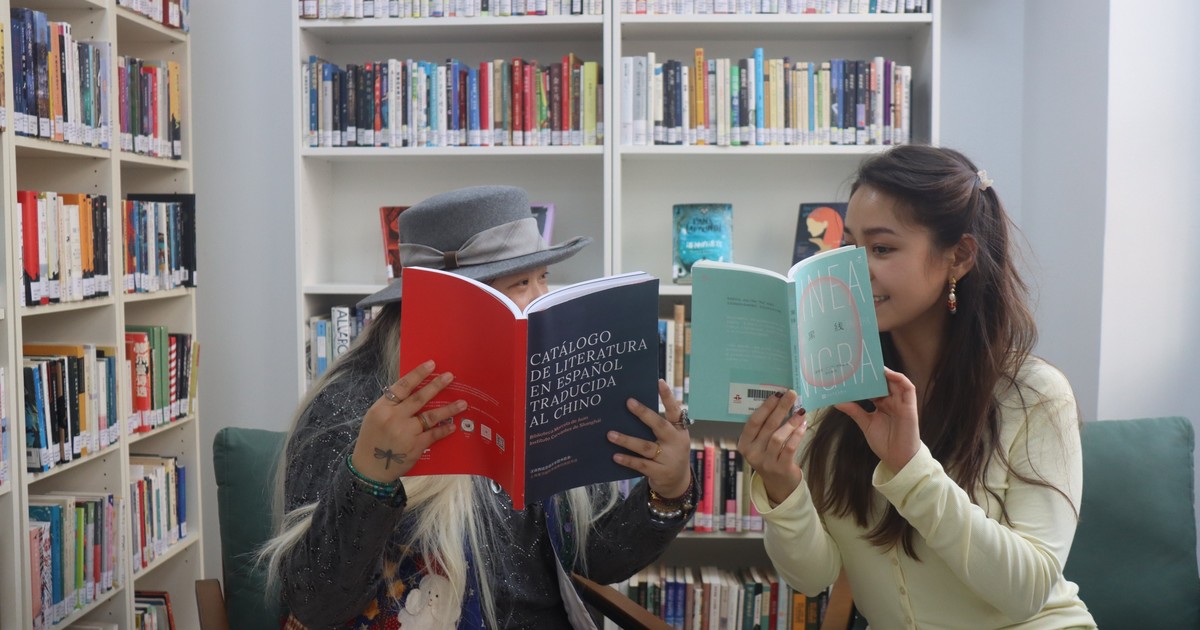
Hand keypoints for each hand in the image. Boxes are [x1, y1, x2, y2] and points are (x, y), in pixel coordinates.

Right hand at [351, 360, 464, 483]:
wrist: (370, 468)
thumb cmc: (372, 440)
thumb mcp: (374, 417)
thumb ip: (391, 405)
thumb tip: (413, 390)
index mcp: (381, 408)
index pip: (402, 387)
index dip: (418, 374)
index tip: (431, 364)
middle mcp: (394, 418)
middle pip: (419, 398)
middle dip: (436, 386)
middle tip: (451, 376)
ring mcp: (405, 433)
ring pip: (430, 416)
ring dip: (448, 409)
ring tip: (462, 403)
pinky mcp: (415, 446)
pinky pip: (433, 434)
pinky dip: (444, 429)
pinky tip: (453, 425)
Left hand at [608, 379, 691, 497]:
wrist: (678, 483)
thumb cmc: (668, 453)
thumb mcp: (670, 438)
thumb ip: (656, 426)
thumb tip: (630, 409)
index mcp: (679, 430)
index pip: (675, 411)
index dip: (668, 397)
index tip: (659, 382)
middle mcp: (676, 442)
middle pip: (659, 425)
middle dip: (644, 413)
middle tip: (628, 402)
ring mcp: (668, 458)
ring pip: (645, 447)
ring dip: (626, 440)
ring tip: (610, 434)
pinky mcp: (660, 472)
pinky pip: (641, 464)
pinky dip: (627, 459)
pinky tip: (615, 455)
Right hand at [738, 390, 806, 505]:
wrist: (779, 484)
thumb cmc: (771, 457)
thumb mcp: (762, 443)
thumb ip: (766, 427)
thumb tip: (781, 401)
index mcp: (744, 444)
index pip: (753, 422)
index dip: (765, 407)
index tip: (776, 394)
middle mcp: (752, 453)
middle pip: (767, 426)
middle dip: (780, 408)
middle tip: (791, 394)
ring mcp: (766, 462)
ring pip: (778, 437)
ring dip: (790, 422)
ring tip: (800, 411)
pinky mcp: (780, 468)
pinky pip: (789, 448)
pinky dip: (797, 435)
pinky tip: (803, 425)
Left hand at [833, 367, 919, 472]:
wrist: (898, 459)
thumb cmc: (884, 442)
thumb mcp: (865, 423)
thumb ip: (854, 411)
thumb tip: (837, 401)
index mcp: (882, 404)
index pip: (872, 387)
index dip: (864, 379)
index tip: (850, 372)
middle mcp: (892, 401)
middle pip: (883, 382)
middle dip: (873, 373)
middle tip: (859, 364)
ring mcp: (901, 403)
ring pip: (895, 382)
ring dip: (885, 373)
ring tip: (873, 365)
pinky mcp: (910, 407)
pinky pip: (908, 388)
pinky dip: (899, 379)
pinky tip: (888, 374)